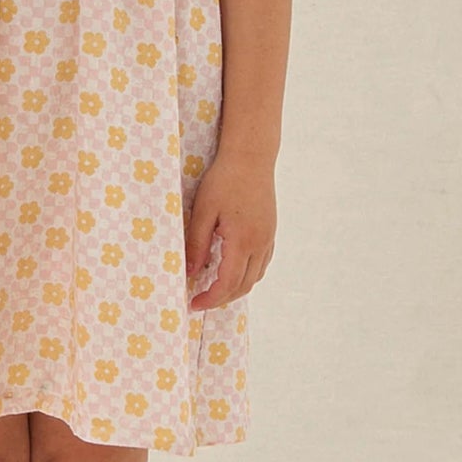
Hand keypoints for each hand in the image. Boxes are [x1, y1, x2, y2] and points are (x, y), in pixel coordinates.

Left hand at [185, 150, 276, 310]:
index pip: (228, 283)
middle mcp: (260, 244)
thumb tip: (191, 273)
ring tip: (213, 289)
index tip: (193, 304)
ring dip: (235, 288)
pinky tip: (232, 270)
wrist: (251, 157)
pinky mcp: (270, 231)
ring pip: (256, 276)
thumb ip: (197, 244)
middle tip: (200, 301)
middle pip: (244, 286)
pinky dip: (247, 274)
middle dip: (222, 299)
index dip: (210, 299)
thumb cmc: (224, 180)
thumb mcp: (203, 211)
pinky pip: (262, 263)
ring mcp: (268, 238)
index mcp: (243, 241)